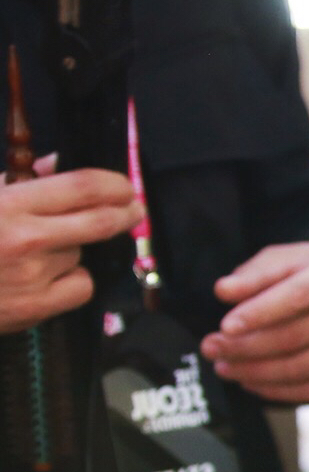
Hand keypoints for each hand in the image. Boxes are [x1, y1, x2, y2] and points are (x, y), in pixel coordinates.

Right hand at [0, 154, 141, 333]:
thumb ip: (17, 180)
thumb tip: (57, 164)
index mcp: (10, 205)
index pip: (84, 187)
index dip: (115, 184)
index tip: (125, 185)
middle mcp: (28, 240)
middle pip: (102, 222)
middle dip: (125, 213)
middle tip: (133, 209)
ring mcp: (35, 276)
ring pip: (82, 253)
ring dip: (74, 247)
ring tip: (41, 248)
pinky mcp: (37, 308)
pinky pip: (82, 286)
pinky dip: (75, 278)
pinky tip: (51, 274)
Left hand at [199, 242, 308, 403]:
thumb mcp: (289, 258)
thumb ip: (256, 273)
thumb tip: (224, 291)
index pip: (297, 297)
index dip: (259, 314)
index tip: (224, 327)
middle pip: (295, 337)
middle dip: (245, 347)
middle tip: (210, 348)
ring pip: (301, 368)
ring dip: (255, 372)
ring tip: (223, 367)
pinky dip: (276, 390)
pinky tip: (249, 381)